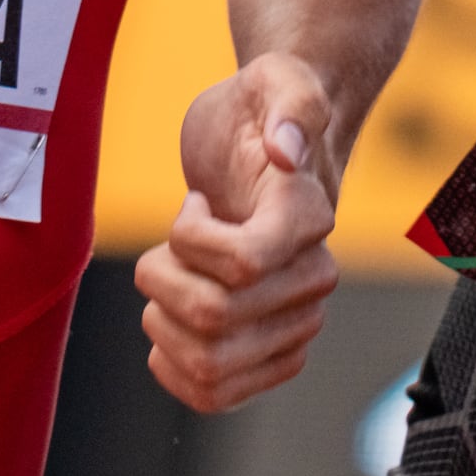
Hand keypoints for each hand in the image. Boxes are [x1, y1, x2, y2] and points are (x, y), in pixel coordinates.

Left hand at [137, 55, 343, 414]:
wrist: (268, 144)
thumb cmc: (264, 110)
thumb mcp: (275, 79)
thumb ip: (291, 101)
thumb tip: (288, 150)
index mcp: (307, 221)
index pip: (240, 266)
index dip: (190, 239)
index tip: (194, 201)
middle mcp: (312, 282)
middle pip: (213, 318)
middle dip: (163, 277)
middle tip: (170, 244)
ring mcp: (293, 324)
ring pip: (208, 366)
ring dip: (164, 321)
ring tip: (172, 278)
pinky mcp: (268, 352)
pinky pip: (214, 395)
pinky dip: (174, 368)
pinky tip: (168, 323)